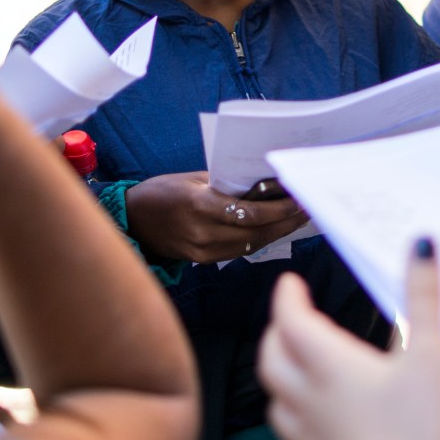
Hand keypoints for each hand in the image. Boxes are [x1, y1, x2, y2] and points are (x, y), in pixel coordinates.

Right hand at [124, 171, 309, 262]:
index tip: (298, 200)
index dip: (278, 209)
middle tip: (308, 210)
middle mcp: (203, 231)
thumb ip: (226, 183)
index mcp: (200, 204)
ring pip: (251, 244)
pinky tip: (273, 231)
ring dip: (276, 233)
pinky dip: (258, 240)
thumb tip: (263, 183)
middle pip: (256, 231)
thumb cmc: (162, 191)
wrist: (132, 220)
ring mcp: (202, 250)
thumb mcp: (193, 178)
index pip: (250, 212)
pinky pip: (238, 251)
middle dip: (285, 222)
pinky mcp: (201, 261)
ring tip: (296, 220)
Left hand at [259, 239, 439, 439]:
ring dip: (280, 371)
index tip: (290, 282)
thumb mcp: (433, 359)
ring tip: (296, 362)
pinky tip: (317, 417)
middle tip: (290, 316)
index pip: (291, 320)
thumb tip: (420, 246)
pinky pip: (292, 431)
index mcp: (330, 367)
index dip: (287, 296)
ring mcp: (310, 439)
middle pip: (273, 357)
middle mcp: (309, 400)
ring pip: (276, 397)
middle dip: (277, 330)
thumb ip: (424, 299)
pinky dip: (294, 410)